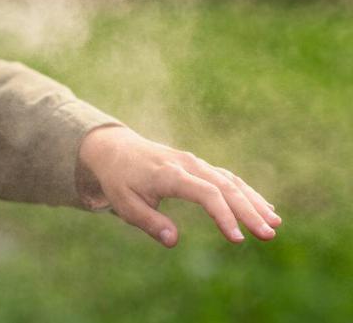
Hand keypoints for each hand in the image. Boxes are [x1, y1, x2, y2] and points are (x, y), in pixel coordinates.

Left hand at [77, 126, 281, 247]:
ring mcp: (195, 163)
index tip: (237, 239)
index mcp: (170, 174)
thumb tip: (173, 241)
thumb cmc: (119, 180)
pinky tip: (264, 208)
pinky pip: (227, 178)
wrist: (115, 149)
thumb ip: (148, 222)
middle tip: (269, 235)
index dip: (224, 216)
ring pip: (231, 180)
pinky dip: (247, 192)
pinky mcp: (199, 166)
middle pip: (225, 186)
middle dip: (249, 211)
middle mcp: (188, 165)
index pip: (206, 193)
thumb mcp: (124, 203)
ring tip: (275, 224)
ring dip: (254, 202)